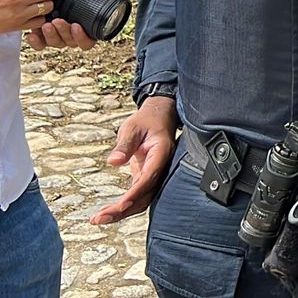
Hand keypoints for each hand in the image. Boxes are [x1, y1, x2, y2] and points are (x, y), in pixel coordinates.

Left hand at [25, 0, 119, 49]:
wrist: (49, 0)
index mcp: (84, 31)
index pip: (87, 42)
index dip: (82, 36)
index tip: (77, 25)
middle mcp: (71, 37)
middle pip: (70, 42)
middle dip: (64, 32)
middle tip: (58, 20)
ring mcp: (56, 39)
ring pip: (56, 43)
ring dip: (52, 35)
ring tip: (48, 23)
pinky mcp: (41, 39)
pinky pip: (40, 46)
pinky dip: (36, 41)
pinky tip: (33, 33)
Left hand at [91, 96, 177, 224]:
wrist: (160, 118)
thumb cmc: (146, 121)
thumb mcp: (132, 128)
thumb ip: (124, 145)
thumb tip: (113, 161)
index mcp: (161, 155)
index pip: (148, 178)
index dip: (134, 194)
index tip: (119, 205)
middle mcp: (160, 169)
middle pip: (145, 196)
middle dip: (123, 211)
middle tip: (99, 219)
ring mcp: (154, 175)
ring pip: (142, 201)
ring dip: (122, 213)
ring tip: (98, 219)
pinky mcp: (146, 178)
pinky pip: (137, 196)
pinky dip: (123, 206)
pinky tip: (107, 211)